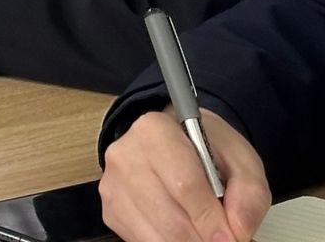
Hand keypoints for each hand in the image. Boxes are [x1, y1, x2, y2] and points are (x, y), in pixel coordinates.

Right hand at [101, 109, 269, 241]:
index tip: (231, 239)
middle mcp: (126, 155)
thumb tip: (239, 228)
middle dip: (202, 240)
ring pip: (156, 235)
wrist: (177, 143)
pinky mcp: (112, 209)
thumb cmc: (207, 151)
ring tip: (207, 238)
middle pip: (169, 218)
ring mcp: (114, 184)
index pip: (184, 185)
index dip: (210, 219)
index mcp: (155, 130)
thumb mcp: (241, 160)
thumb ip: (249, 193)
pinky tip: (185, 235)